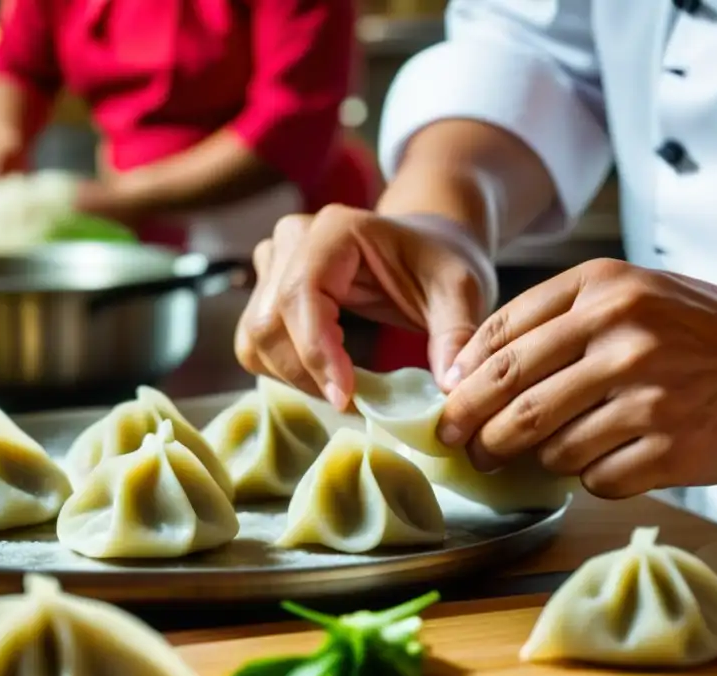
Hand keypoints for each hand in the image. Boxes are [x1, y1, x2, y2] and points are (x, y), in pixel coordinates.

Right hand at [235, 205, 485, 408]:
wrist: (427, 245)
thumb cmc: (440, 262)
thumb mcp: (461, 291)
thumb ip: (455, 334)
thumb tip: (450, 387)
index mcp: (336, 229)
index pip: (302, 293)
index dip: (315, 351)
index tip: (346, 397)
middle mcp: (294, 239)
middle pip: (269, 320)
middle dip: (306, 373)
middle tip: (354, 405)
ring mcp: (274, 262)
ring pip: (255, 336)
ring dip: (293, 376)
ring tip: (344, 393)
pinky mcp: (268, 289)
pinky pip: (256, 343)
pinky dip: (285, 371)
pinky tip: (326, 379)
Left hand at [436, 258, 716, 497]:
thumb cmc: (695, 329)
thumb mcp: (627, 292)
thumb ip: (551, 318)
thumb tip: (469, 370)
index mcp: (603, 290)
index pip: (502, 337)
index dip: (463, 378)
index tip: (449, 402)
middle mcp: (624, 336)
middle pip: (514, 395)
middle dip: (475, 428)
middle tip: (463, 445)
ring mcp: (650, 394)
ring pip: (551, 445)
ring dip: (534, 457)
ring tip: (537, 454)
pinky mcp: (673, 448)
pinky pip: (596, 477)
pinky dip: (586, 477)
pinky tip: (600, 461)